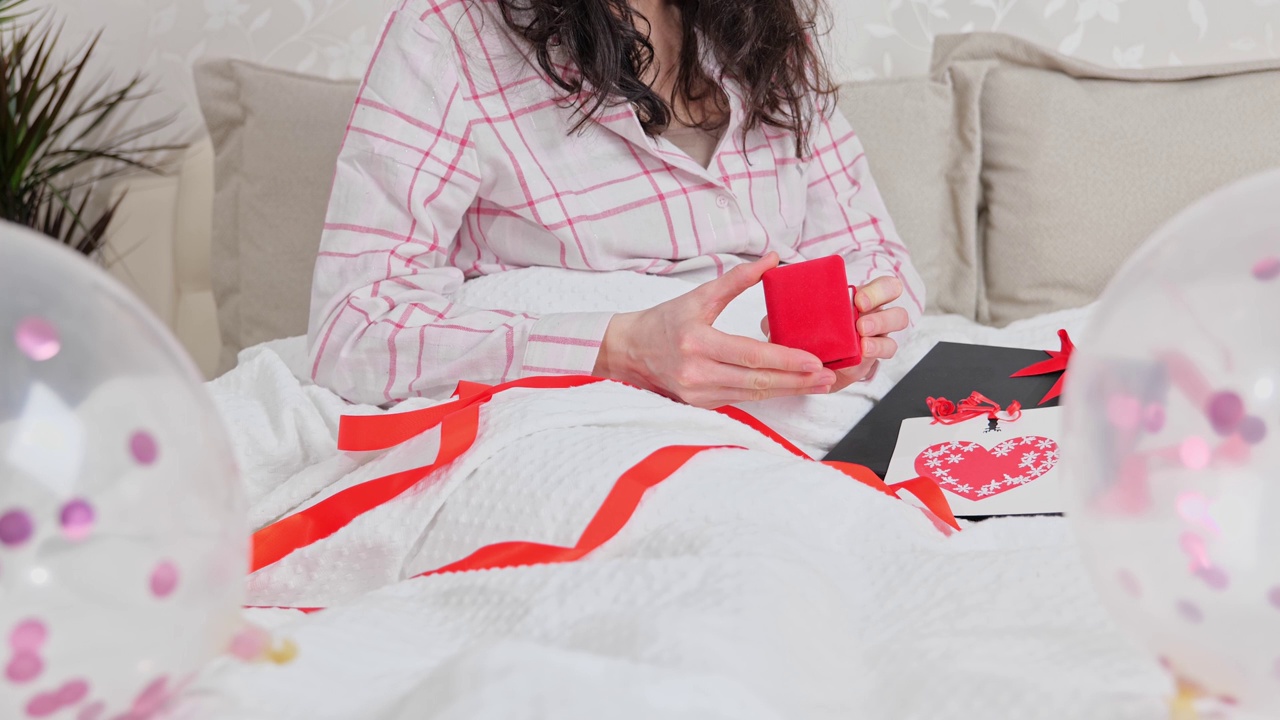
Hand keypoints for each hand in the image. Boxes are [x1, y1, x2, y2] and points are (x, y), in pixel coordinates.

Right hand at [594, 253, 837, 408]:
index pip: (752, 355)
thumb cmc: (663, 322)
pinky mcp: (701, 404)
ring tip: (818, 384)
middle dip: (797, 381)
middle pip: (758, 381)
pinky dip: (768, 392)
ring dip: (789, 390)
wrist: (629, 352)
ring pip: (754, 395)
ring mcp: (699, 394)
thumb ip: (737, 279)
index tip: (815, 360)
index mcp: (698, 343)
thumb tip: (772, 259)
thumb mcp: (698, 296)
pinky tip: (789, 386)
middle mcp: (698, 374)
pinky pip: (742, 399)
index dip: (787, 360)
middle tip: (829, 377)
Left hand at [759, 275, 907, 392]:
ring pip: (894, 332)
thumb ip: (784, 317)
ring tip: (862, 343)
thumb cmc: (809, 334)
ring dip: (880, 336)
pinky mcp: (871, 360)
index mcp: (860, 298)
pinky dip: (871, 356)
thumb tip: (769, 318)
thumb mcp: (796, 322)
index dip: (878, 291)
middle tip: (861, 321)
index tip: (857, 300)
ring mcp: (876, 337)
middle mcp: (873, 315)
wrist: (813, 366)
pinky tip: (857, 357)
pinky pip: (882, 356)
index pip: (884, 287)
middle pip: (897, 308)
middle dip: (882, 311)